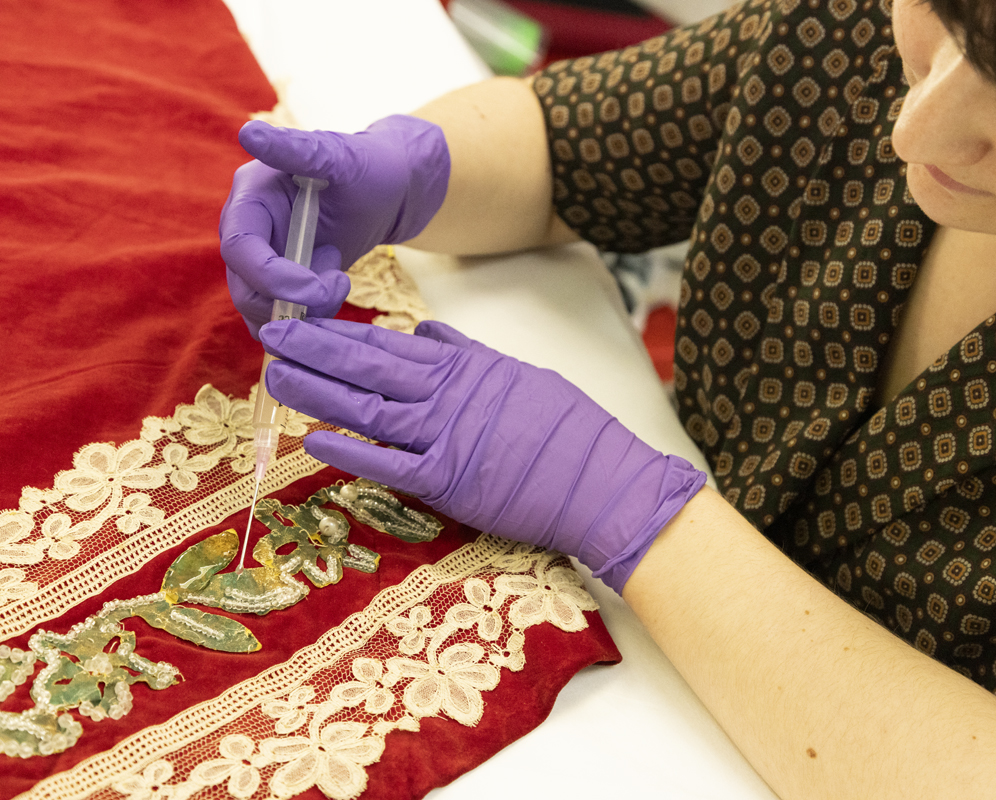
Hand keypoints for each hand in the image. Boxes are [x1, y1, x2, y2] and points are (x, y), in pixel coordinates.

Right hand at [219, 116, 449, 336]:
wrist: (389, 192)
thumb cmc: (367, 167)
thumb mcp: (339, 156)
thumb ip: (296, 149)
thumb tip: (249, 133)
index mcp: (250, 196)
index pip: (238, 247)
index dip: (271, 276)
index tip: (316, 287)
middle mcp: (248, 230)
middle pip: (244, 288)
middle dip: (290, 300)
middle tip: (340, 284)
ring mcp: (262, 260)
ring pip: (260, 310)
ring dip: (303, 311)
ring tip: (340, 277)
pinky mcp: (280, 283)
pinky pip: (279, 318)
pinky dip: (307, 320)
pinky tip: (335, 289)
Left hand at [259, 318, 705, 592]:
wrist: (602, 480)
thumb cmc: (569, 429)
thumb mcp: (519, 373)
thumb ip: (468, 353)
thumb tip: (425, 331)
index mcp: (466, 366)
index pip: (392, 343)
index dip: (343, 332)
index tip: (305, 319)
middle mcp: (449, 395)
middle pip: (370, 367)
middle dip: (317, 349)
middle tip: (273, 334)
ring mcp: (446, 436)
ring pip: (369, 408)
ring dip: (319, 392)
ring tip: (278, 377)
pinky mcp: (448, 481)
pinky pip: (388, 464)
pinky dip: (350, 452)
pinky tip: (315, 440)